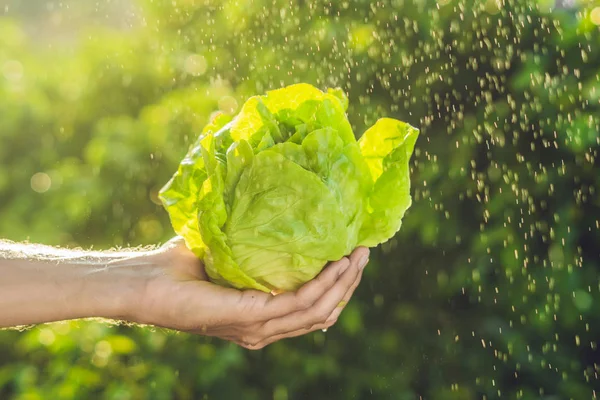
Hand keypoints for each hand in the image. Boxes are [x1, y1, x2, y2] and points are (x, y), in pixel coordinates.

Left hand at [130, 237, 368, 348]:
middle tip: (364, 252)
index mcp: (261, 319)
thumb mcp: (228, 254)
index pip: (312, 311)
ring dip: (343, 282)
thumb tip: (278, 211)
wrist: (144, 281)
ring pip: (318, 309)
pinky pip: (299, 302)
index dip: (338, 287)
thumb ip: (254, 246)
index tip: (354, 256)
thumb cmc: (180, 266)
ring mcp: (258, 328)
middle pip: (323, 312)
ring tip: (358, 254)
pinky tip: (337, 262)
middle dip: (348, 283)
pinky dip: (324, 282)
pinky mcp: (250, 317)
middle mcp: (264, 330)